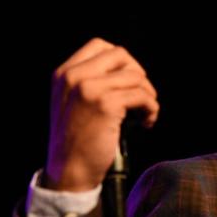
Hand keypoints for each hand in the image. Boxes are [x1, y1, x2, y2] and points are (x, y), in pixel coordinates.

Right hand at [44, 37, 159, 190]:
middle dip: (138, 75)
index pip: (99, 45)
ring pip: (136, 77)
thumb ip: (89, 82)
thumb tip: (128, 72)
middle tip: (142, 97)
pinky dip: (151, 109)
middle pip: (121, 55)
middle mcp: (74, 76)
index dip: (122, 61)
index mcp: (64, 73)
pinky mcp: (106, 104)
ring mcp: (89, 88)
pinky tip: (146, 123)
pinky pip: (142, 96)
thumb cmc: (76, 142)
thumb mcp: (72, 103)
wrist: (69, 170)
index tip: (128, 82)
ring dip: (148, 96)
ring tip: (145, 115)